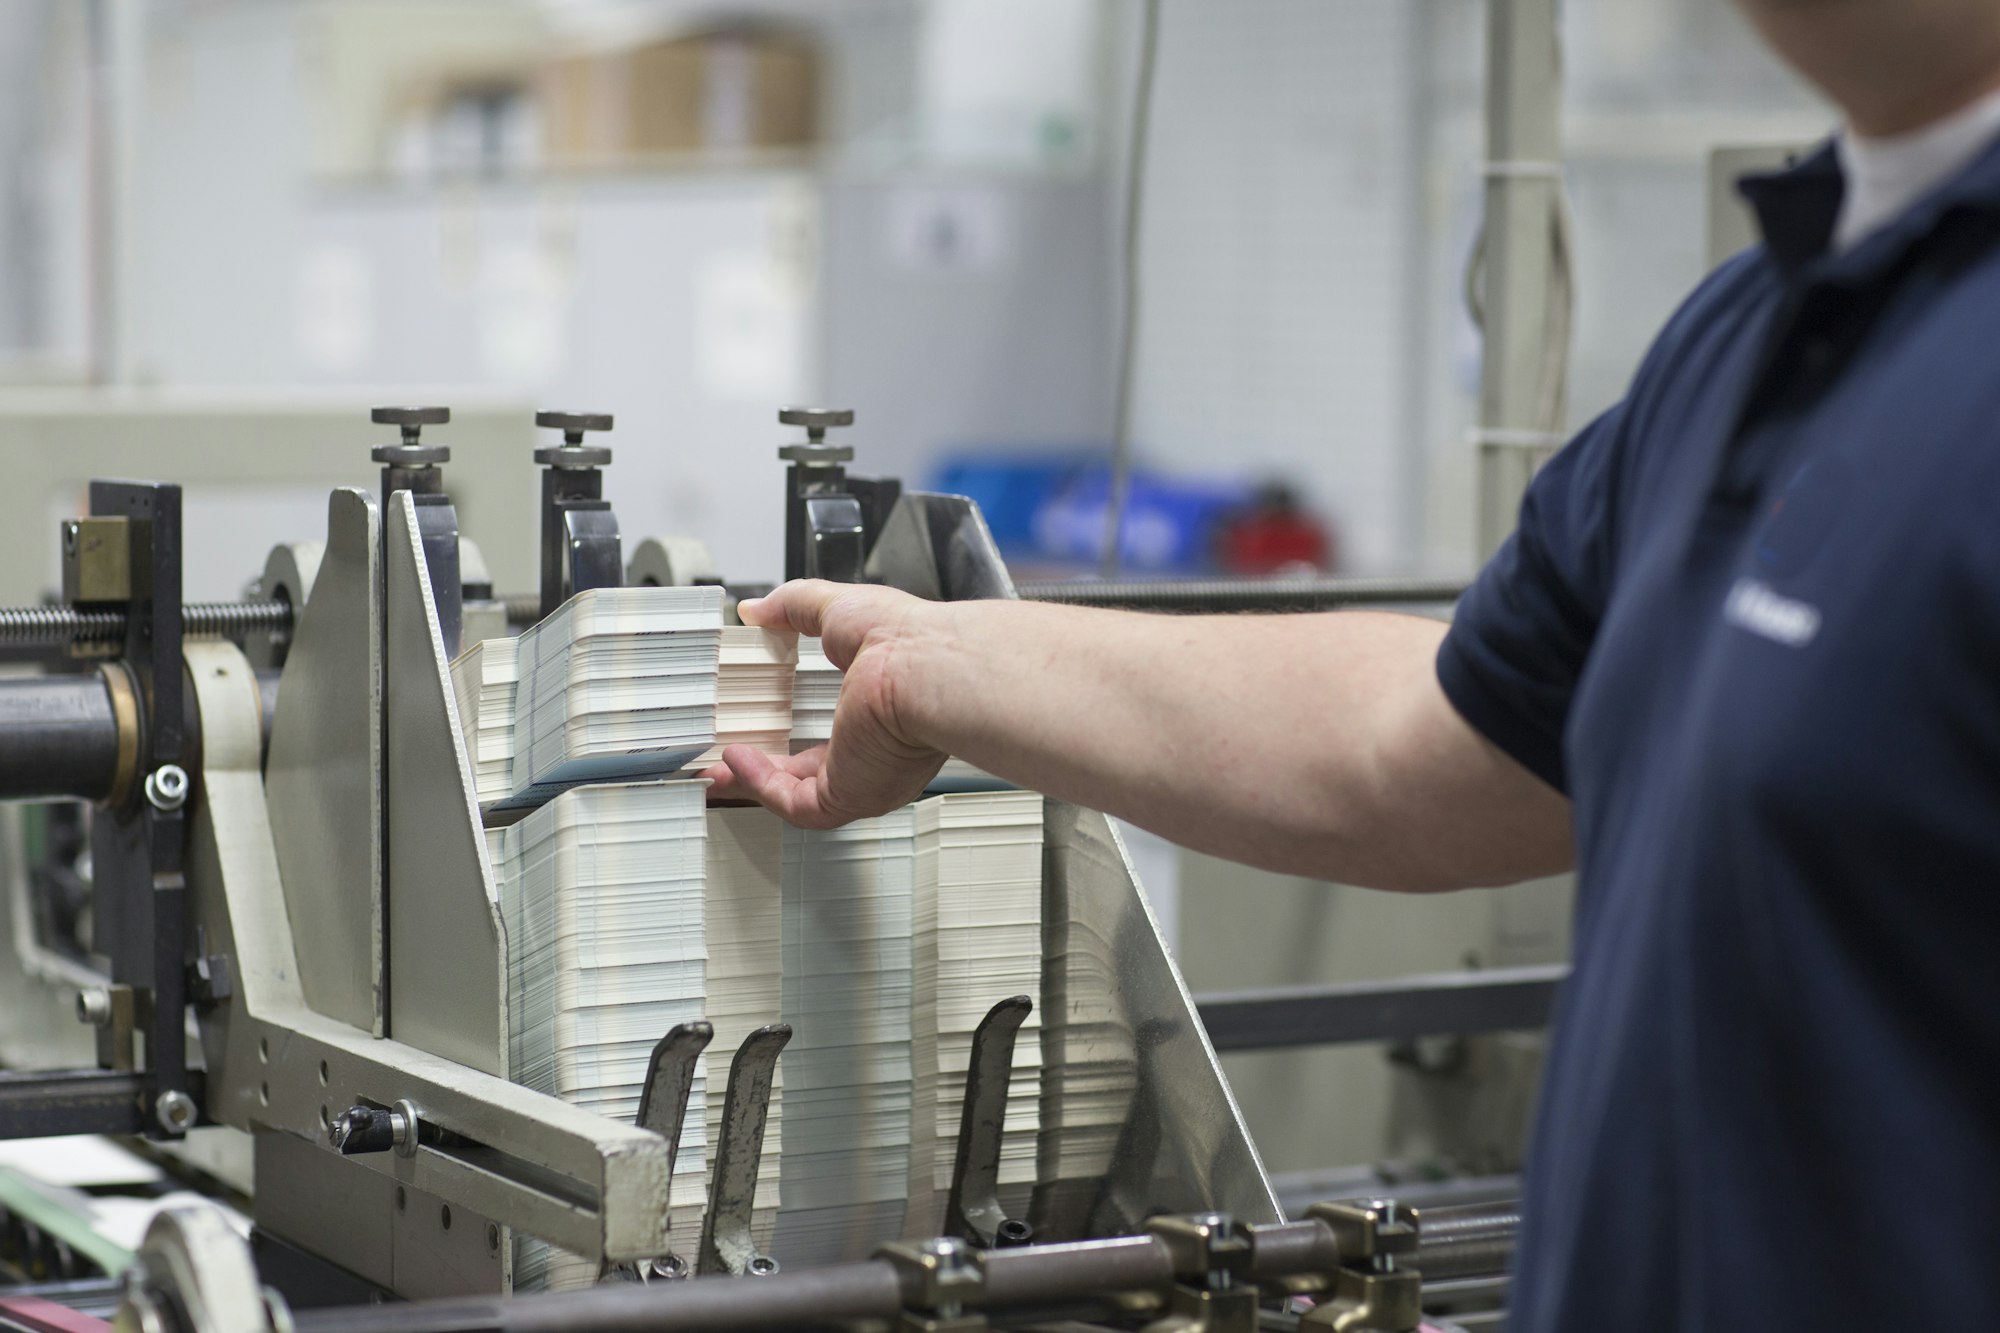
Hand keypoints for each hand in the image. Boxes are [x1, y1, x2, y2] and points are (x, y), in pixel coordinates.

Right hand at [702, 580, 946, 827]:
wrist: (921, 670)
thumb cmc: (902, 638)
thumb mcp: (837, 609)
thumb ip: (793, 608)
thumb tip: (756, 609)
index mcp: (881, 709)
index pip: (831, 729)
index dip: (791, 726)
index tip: (754, 720)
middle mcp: (876, 750)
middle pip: (809, 771)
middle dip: (764, 767)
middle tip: (728, 755)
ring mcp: (862, 776)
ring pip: (797, 795)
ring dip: (753, 781)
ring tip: (717, 764)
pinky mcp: (848, 794)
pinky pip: (795, 803)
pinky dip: (760, 784)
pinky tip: (736, 759)